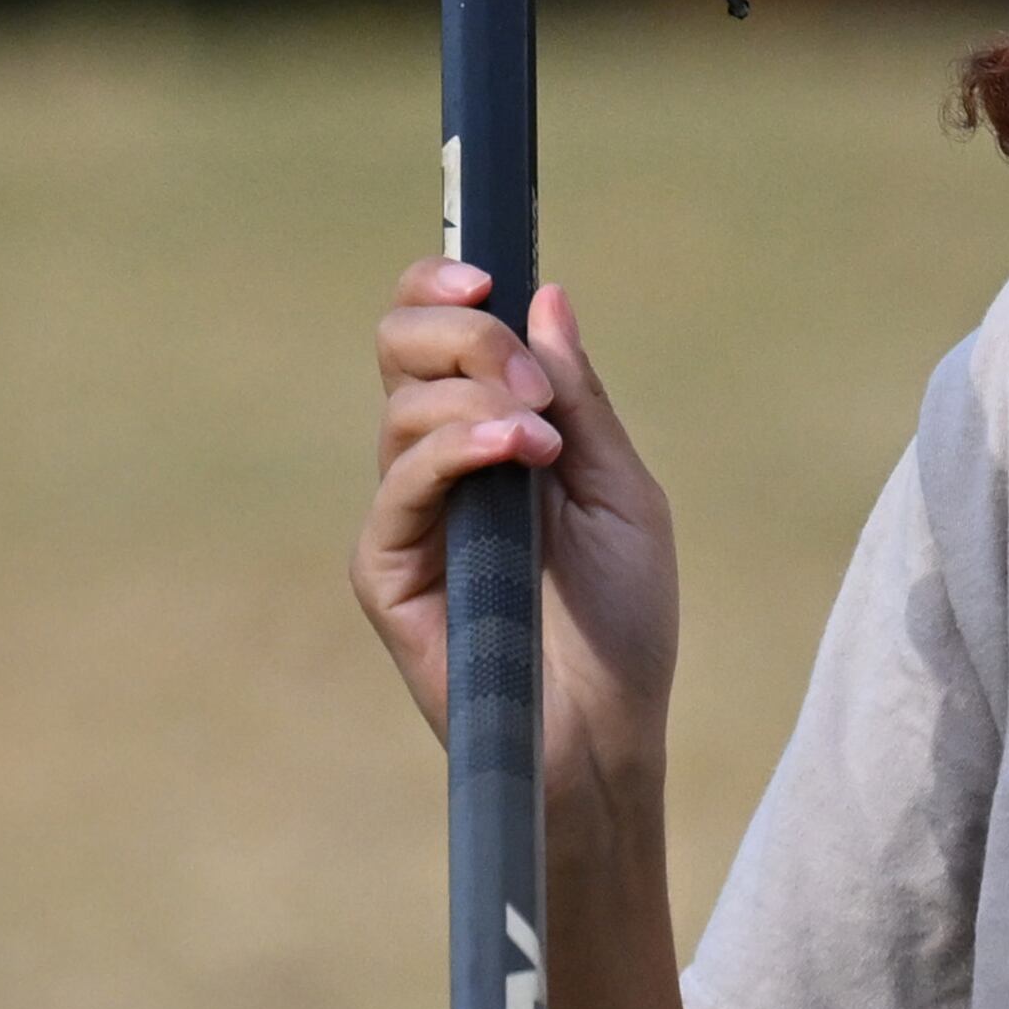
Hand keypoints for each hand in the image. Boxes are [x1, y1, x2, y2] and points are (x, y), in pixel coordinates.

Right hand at [353, 260, 680, 812]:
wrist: (610, 730)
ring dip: (479, 396)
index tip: (486, 278)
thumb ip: (577, 396)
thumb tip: (545, 294)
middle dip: (464, 332)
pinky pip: (399, 485)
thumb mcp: (619, 485)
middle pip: (401, 347)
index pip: (435, 333)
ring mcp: (407, 517)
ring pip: (403, 407)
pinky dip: (456, 450)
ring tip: (541, 441)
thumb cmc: (623, 618)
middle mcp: (435, 465)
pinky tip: (512, 455)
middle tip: (530, 379)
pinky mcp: (386, 572)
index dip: (444, 288)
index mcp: (489, 432)